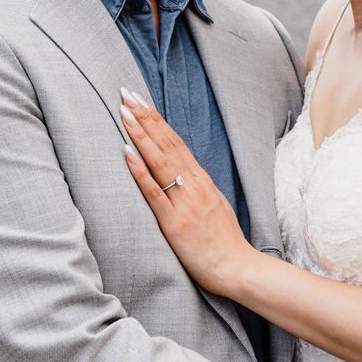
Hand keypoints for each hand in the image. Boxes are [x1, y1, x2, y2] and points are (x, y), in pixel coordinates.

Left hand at [121, 89, 252, 292]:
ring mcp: (184, 202)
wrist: (237, 267)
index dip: (157, 120)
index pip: (176, 142)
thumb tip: (183, 174)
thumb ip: (198, 188)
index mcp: (202, 180)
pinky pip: (154, 191)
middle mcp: (194, 185)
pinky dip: (139, 170)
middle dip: (145, 116)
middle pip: (166, 143)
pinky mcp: (174, 222)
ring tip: (124, 111)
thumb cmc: (224, 242)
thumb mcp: (215, 205)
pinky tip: (126, 152)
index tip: (141, 101)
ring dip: (140, 134)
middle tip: (126, 93)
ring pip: (159, 160)